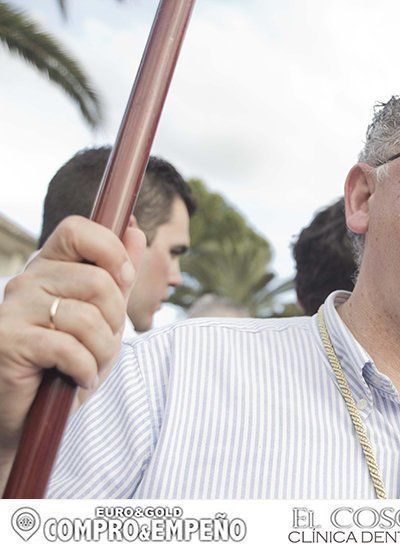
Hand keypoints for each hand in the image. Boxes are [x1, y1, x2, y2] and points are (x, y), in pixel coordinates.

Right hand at [0, 216, 145, 459]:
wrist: (27, 415)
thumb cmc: (66, 365)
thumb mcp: (103, 317)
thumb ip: (118, 275)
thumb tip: (135, 229)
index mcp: (49, 268)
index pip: (77, 229)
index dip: (110, 250)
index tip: (122, 280)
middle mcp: (27, 281)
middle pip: (97, 281)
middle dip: (115, 320)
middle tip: (101, 344)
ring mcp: (14, 310)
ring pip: (87, 317)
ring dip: (101, 352)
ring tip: (89, 367)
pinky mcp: (9, 342)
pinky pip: (69, 348)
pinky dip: (85, 369)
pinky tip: (76, 380)